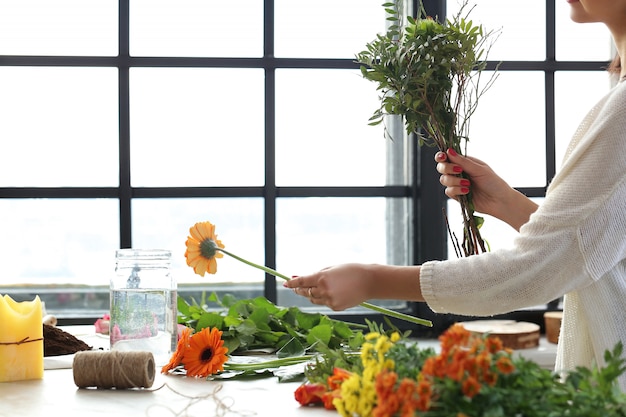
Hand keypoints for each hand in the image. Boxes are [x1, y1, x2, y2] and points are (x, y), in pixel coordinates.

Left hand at [284, 263, 423, 309]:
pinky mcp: (336, 308)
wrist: (370, 281)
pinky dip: (324, 298)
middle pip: (305, 292)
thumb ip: (315, 274)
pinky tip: (331, 292)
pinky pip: (324, 303)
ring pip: (313, 299)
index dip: (292, 283)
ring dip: (311, 294)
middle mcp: (324, 290)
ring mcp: (330, 301)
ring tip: (316, 288)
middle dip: (299, 289)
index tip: (285, 283)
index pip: (301, 282)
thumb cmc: (351, 270)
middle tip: (295, 287)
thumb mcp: (331, 268)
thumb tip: (299, 277)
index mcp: (322, 278)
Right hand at [435, 148, 537, 230]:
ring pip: (444, 180)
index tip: (443, 157)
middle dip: (447, 168)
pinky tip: (467, 191)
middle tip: (458, 170)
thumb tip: (448, 151)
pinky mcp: (457, 195)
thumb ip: (463, 161)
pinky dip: (456, 190)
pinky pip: (448, 191)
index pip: (448, 157)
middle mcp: (459, 172)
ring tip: (468, 184)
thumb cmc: (494, 183)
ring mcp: (457, 184)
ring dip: (454, 181)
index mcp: (464, 162)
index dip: (442, 156)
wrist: (500, 201)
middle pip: (442, 167)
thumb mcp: (479, 169)